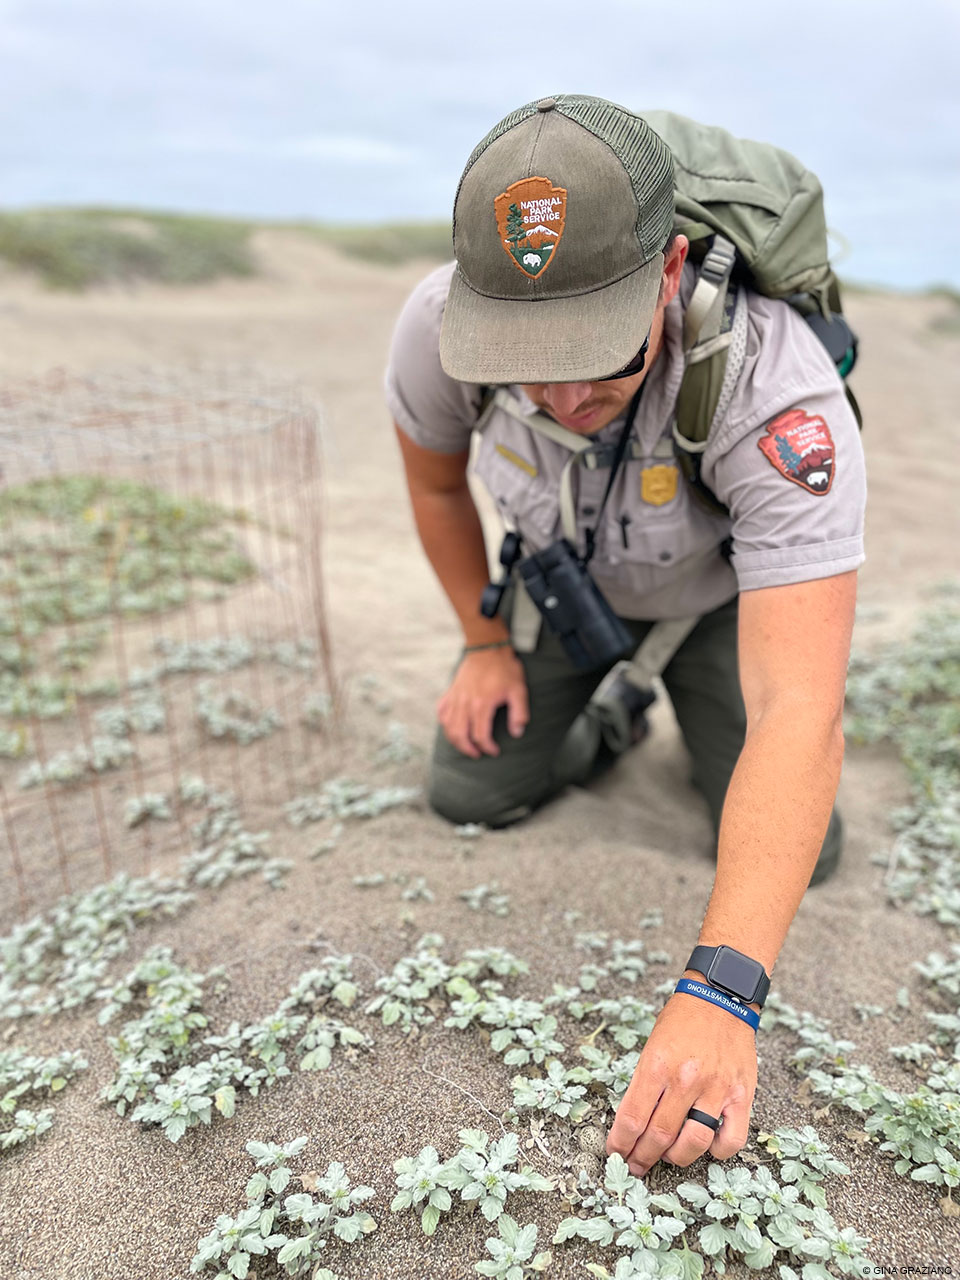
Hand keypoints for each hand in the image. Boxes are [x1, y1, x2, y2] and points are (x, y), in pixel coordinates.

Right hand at [437, 647, 528, 758]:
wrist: (487, 647)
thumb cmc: (504, 668)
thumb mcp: (519, 690)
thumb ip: (519, 713)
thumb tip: (517, 732)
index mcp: (482, 704)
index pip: (480, 735)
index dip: (487, 747)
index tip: (494, 751)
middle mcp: (465, 703)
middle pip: (460, 735)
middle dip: (468, 749)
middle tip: (478, 754)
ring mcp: (455, 697)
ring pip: (448, 726)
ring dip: (455, 740)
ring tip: (466, 746)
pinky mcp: (451, 692)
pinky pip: (442, 712)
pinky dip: (445, 723)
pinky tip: (452, 727)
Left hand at [605, 986, 757, 1176]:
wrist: (722, 997)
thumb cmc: (682, 1020)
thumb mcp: (651, 1045)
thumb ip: (644, 1083)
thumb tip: (633, 1122)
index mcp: (657, 1064)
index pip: (632, 1118)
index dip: (620, 1143)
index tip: (615, 1152)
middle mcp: (686, 1079)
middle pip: (658, 1136)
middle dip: (642, 1157)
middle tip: (635, 1166)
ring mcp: (716, 1089)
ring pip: (693, 1144)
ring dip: (675, 1159)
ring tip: (666, 1157)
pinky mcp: (741, 1095)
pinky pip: (731, 1140)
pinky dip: (716, 1152)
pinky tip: (705, 1146)